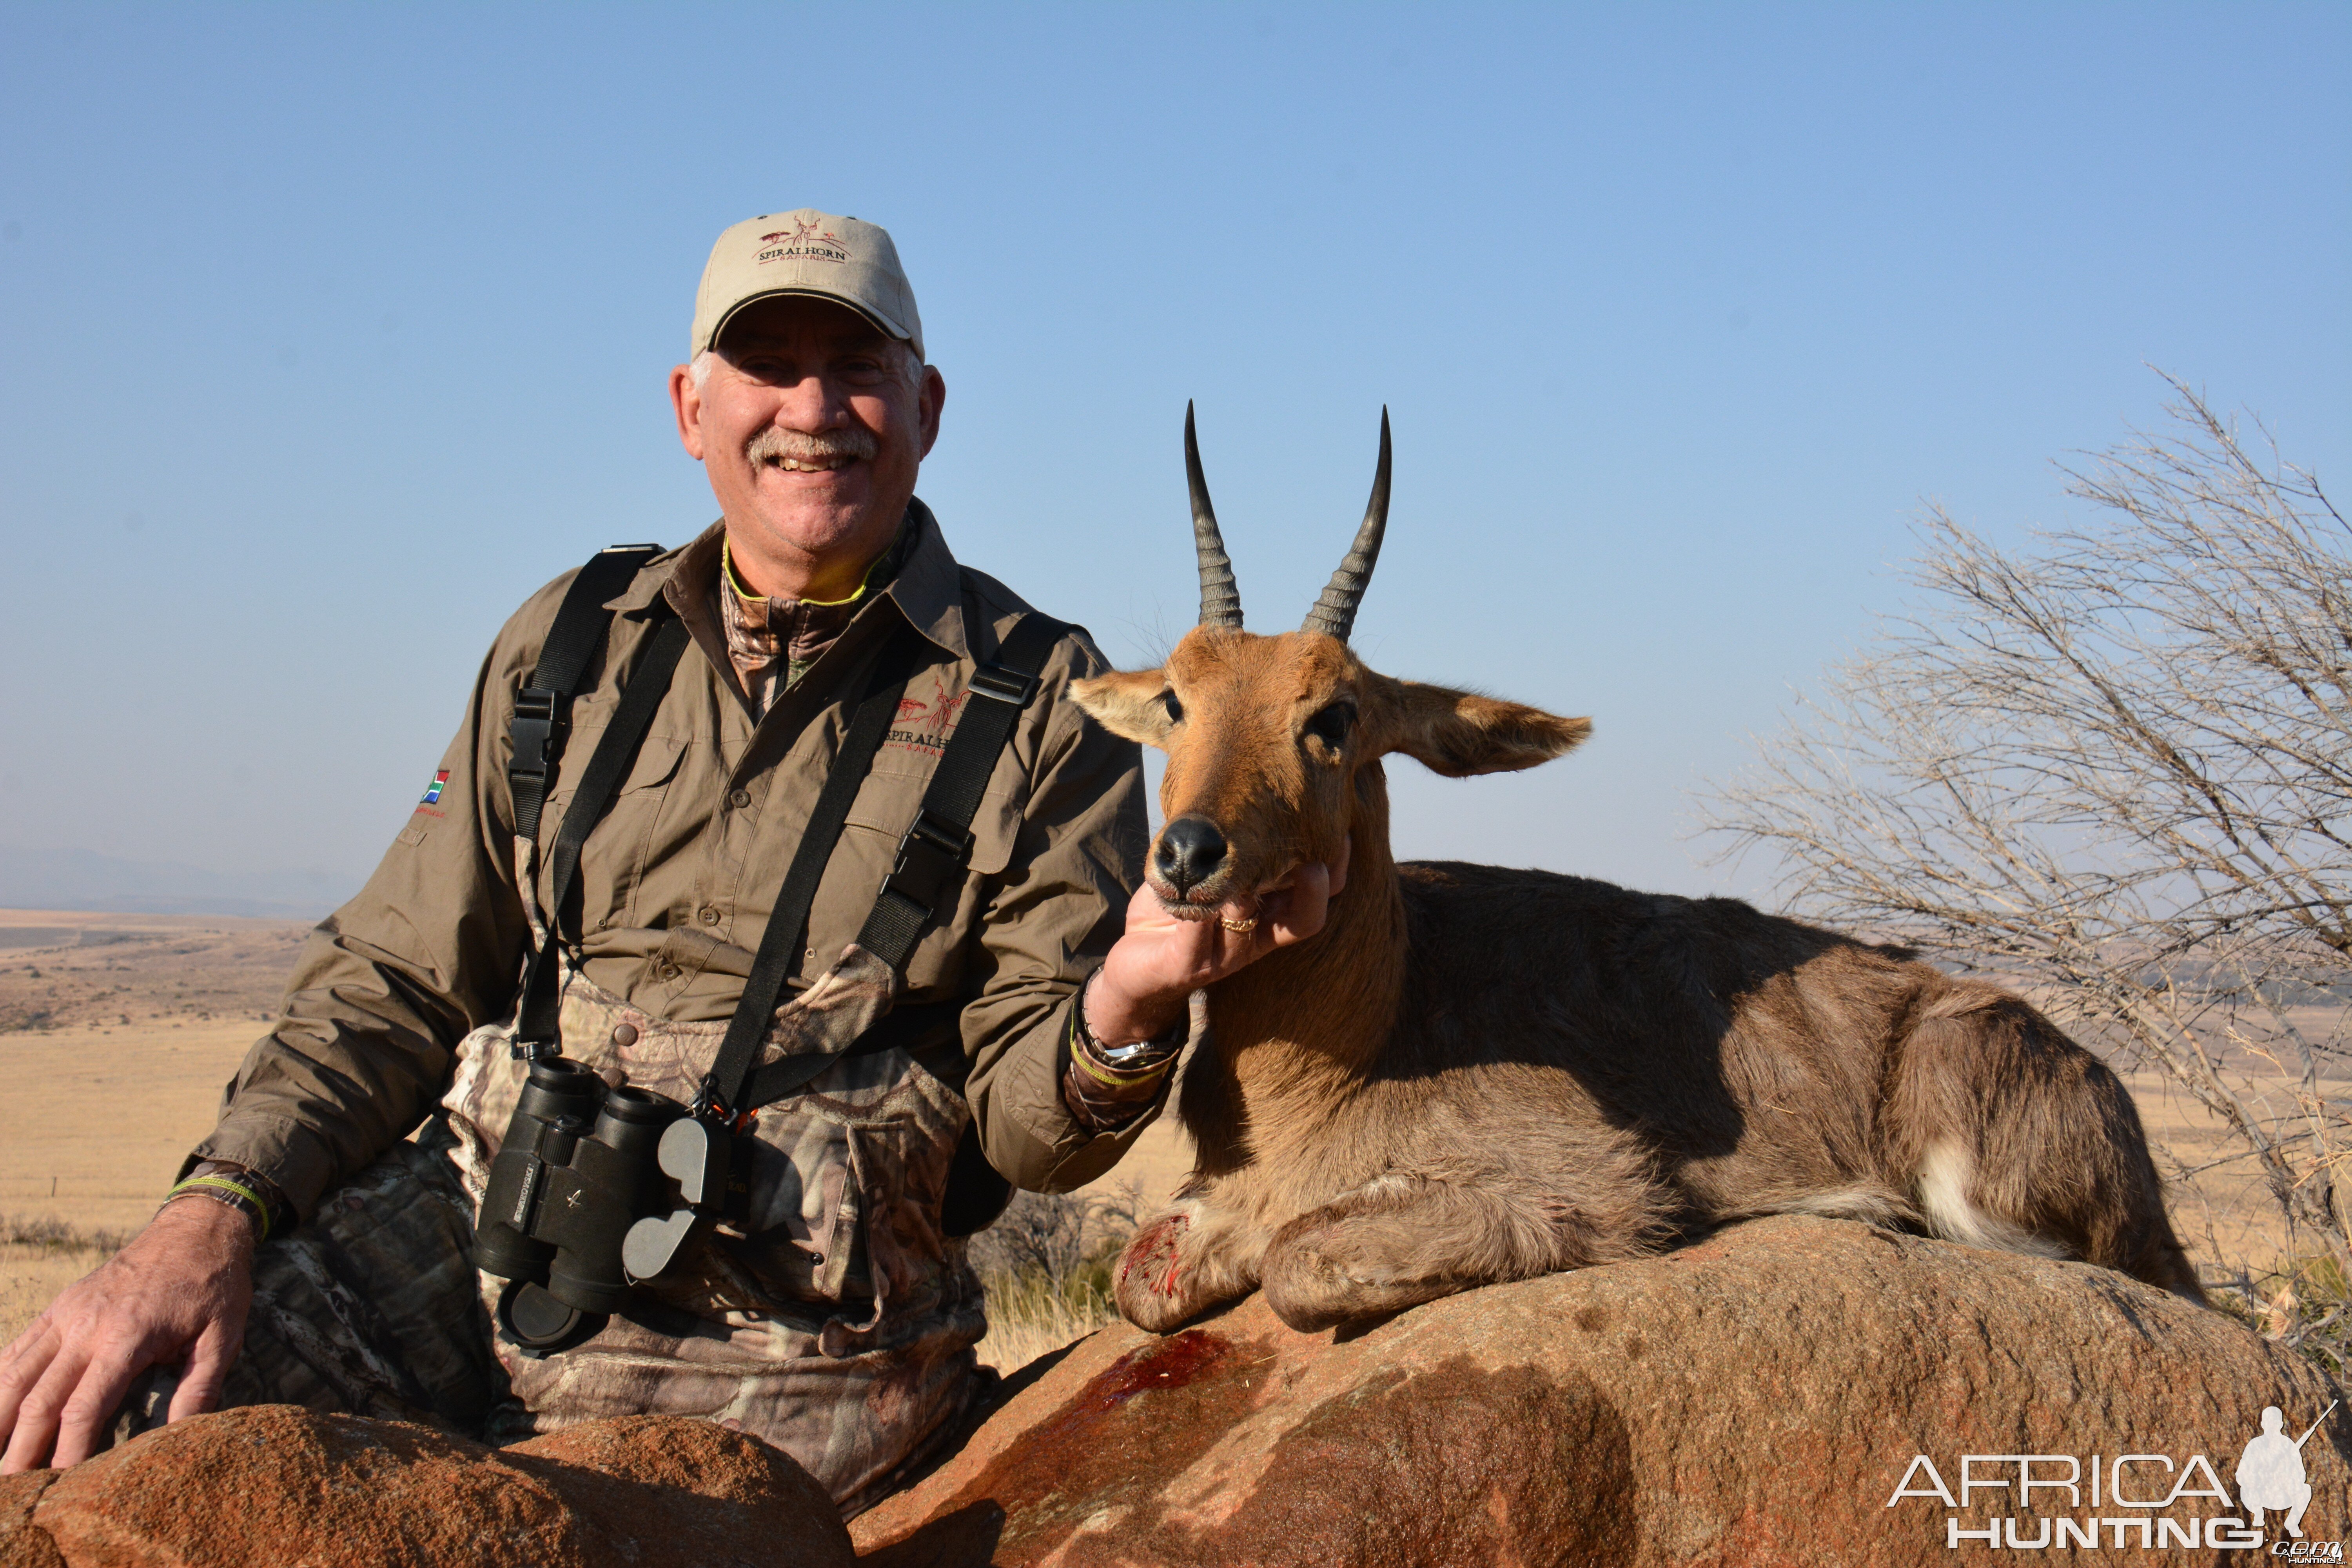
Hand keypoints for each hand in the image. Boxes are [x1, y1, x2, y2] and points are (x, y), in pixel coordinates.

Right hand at [0, 1197, 254, 1471]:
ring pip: (16, 1374)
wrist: (197, 1228)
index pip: (83, 1407)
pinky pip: (18, 1348)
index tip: (58, 1484)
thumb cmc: (213, 1285)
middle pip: (40, 1399)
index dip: (66, 1450)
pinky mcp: (60, 1306)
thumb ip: (200, 1388)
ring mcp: (67, 1314)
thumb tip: (180, 1437)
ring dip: (0, 1419)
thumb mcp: (223, 1336)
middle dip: (22, 1448)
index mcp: (127, 1337)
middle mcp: (86, 1327)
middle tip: (13, 1488)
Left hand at [1088, 837, 1351, 1044]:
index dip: (1335, 868)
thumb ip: (1231, 845)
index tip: (1339, 832)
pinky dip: (1195, 910)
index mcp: (1268, 914)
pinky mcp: (1185, 966)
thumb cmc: (1176, 908)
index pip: (1317, 897)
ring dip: (1244, 891)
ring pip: (1248, 922)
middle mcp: (1254, 937)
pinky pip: (1196, 937)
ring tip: (1236, 865)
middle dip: (1313, 887)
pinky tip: (1188, 889)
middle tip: (1312, 861)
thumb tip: (1249, 788)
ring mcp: (1222, 955)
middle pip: (1305, 920)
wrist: (1133, 962)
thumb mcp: (1208, 873)